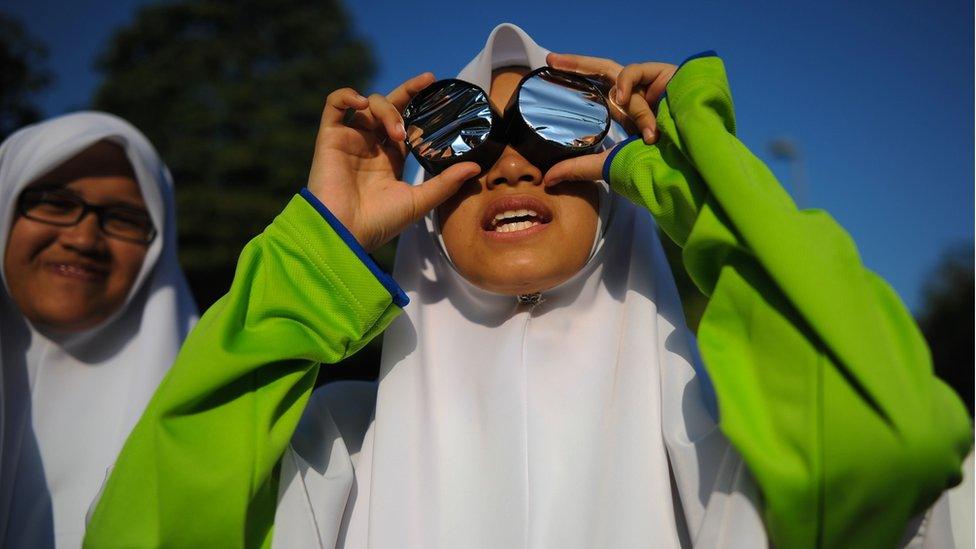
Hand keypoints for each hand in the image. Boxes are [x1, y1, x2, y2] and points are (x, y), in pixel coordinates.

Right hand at [307, 73, 480, 251]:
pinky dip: (347, 95)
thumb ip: (446, 183)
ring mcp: (350, 140)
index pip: (407, 124)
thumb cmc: (380, 223)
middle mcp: (371, 146)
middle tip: (428, 81)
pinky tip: (362, 102)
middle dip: (409, 91)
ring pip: (369, 105)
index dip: (421, 108)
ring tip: (398, 132)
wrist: (346, 233)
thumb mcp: (419, 202)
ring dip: (387, 110)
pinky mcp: (330, 137)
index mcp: (390, 159)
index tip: (440, 94)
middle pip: (390, 106)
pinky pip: (334, 104)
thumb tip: (475, 167)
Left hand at [542, 53, 676, 186]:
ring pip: (617, 75)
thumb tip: (547, 179)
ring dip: (613, 91)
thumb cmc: (657, 165)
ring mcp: (650, 86)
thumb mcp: (610, 164)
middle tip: (551, 61)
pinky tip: (623, 98)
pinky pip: (634, 71)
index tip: (551, 79)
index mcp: (627, 116)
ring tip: (618, 106)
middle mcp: (637, 98)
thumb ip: (579, 168)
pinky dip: (625, 83)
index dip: (576, 84)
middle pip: (601, 74)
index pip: (596, 94)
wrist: (690, 161)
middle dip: (576, 65)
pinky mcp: (664, 75)